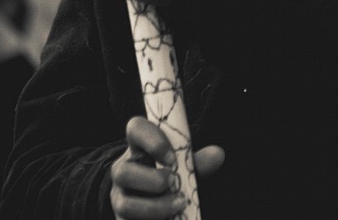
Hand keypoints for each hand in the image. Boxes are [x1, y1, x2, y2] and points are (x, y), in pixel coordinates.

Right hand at [110, 116, 224, 219]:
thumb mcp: (185, 170)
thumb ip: (198, 163)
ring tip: (179, 205)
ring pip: (124, 205)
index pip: (135, 129)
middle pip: (121, 171)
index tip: (171, 158)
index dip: (151, 140)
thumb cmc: (173, 180)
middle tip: (174, 182)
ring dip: (154, 207)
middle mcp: (124, 172)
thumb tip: (218, 154)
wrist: (159, 208)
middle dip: (151, 179)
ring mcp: (119, 199)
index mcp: (139, 149)